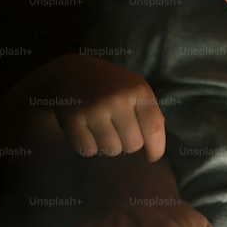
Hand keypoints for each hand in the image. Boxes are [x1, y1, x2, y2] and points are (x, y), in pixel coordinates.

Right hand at [42, 54, 166, 161]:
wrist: (71, 70)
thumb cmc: (110, 85)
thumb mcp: (135, 90)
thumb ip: (149, 115)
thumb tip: (156, 149)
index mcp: (138, 90)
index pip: (153, 128)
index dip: (156, 148)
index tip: (153, 156)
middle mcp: (117, 99)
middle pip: (133, 145)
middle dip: (127, 142)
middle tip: (118, 129)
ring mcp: (94, 109)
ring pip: (111, 150)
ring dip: (108, 144)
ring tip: (102, 128)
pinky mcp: (72, 119)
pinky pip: (88, 150)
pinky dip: (88, 145)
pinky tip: (87, 130)